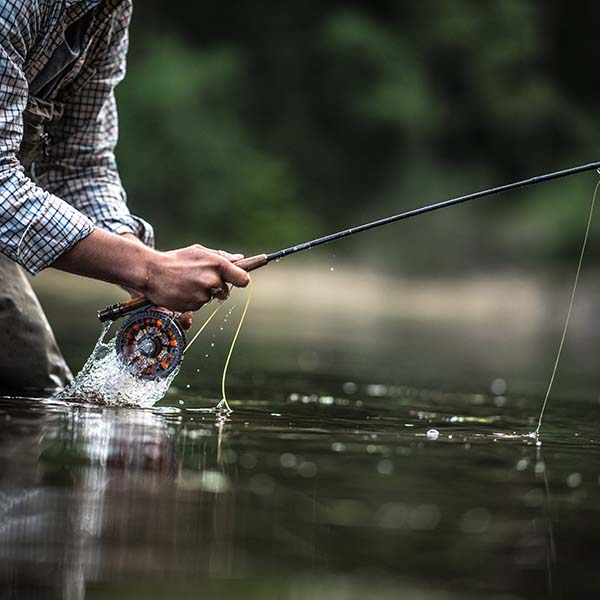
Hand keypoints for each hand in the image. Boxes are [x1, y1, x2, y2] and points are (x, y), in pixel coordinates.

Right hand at [52, 229, 248, 314]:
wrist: (151, 272)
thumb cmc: (177, 259)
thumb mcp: (200, 252)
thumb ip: (221, 257)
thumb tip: (241, 259)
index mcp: (217, 264)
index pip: (243, 278)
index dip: (243, 280)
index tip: (243, 280)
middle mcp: (213, 280)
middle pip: (226, 291)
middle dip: (217, 287)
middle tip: (201, 278)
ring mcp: (203, 295)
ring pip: (212, 298)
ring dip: (203, 293)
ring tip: (187, 283)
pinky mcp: (193, 306)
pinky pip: (199, 305)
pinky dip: (193, 300)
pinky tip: (181, 291)